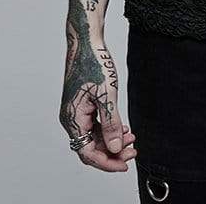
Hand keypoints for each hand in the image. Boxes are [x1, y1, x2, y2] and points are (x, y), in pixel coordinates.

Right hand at [59, 24, 137, 171]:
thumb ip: (111, 124)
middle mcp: (71, 118)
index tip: (125, 164)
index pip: (87, 153)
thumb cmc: (94, 64)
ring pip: (93, 136)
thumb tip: (115, 149)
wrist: (86, 42)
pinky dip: (108, 129)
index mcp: (73, 119)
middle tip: (133, 151)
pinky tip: (124, 128)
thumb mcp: (107, 95)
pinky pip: (94, 125)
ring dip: (112, 140)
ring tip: (132, 138)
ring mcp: (76, 111)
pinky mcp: (82, 104)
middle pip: (90, 147)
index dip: (107, 162)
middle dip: (112, 152)